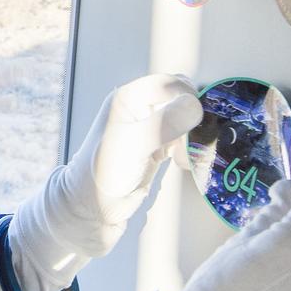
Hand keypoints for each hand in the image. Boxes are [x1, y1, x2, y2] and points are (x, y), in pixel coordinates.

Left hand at [61, 73, 202, 242]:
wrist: (94, 207)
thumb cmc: (104, 173)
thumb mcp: (133, 144)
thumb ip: (163, 123)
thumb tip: (195, 105)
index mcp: (129, 98)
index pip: (169, 83)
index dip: (188, 97)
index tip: (196, 120)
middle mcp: (140, 108)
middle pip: (182, 99)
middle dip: (194, 119)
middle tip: (193, 141)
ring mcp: (149, 128)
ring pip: (185, 120)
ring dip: (192, 137)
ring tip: (184, 158)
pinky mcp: (157, 147)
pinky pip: (183, 138)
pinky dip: (188, 149)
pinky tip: (183, 164)